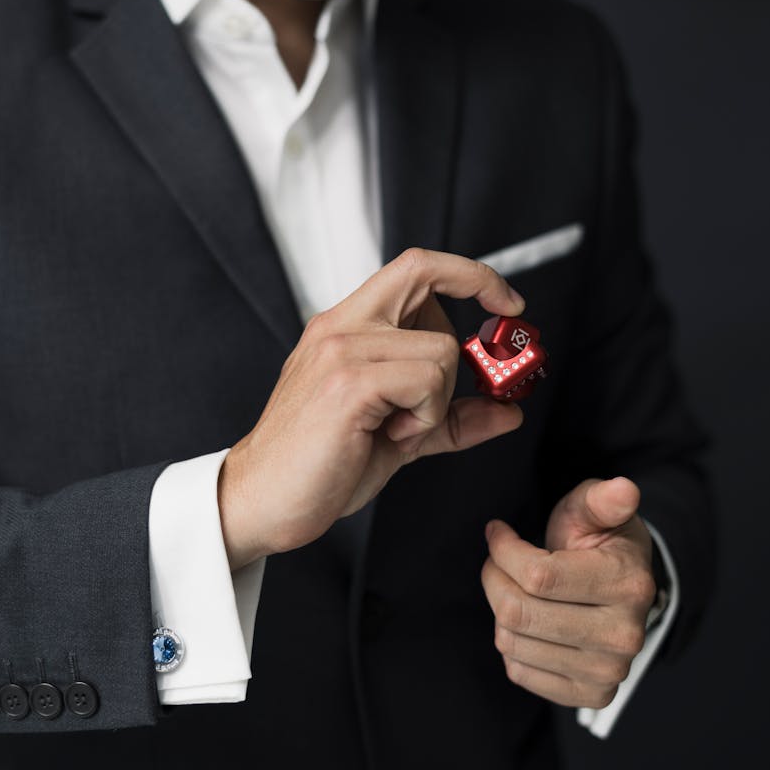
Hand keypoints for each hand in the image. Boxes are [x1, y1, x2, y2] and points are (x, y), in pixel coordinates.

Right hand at [219, 248, 526, 568]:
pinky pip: (428, 380)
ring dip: (436, 400)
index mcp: (346, 328)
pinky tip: (391, 435)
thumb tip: (505, 411)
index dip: (470, 274)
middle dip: (462, 334)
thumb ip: (450, 417)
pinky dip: (426, 416)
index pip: (415, 267)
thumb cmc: (317, 468)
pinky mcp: (349, 382)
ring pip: (440, 348)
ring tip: (397, 429)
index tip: (505, 302)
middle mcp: (341, 326)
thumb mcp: (399, 437)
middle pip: (426, 280)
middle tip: (452, 390)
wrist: (263, 502)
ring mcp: (342, 350)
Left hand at [481, 477, 655, 708]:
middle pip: (518, 613)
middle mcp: (624, 636)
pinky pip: (520, 672)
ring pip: (512, 643)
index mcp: (629, 585)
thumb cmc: (600, 543)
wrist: (623, 591)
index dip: (503, 550)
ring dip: (500, 609)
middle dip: (494, 578)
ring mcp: (608, 672)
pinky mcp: (590, 695)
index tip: (497, 532)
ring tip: (514, 588)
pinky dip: (512, 644)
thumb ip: (602, 499)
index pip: (537, 576)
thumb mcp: (597, 512)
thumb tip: (623, 489)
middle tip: (497, 561)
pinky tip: (529, 622)